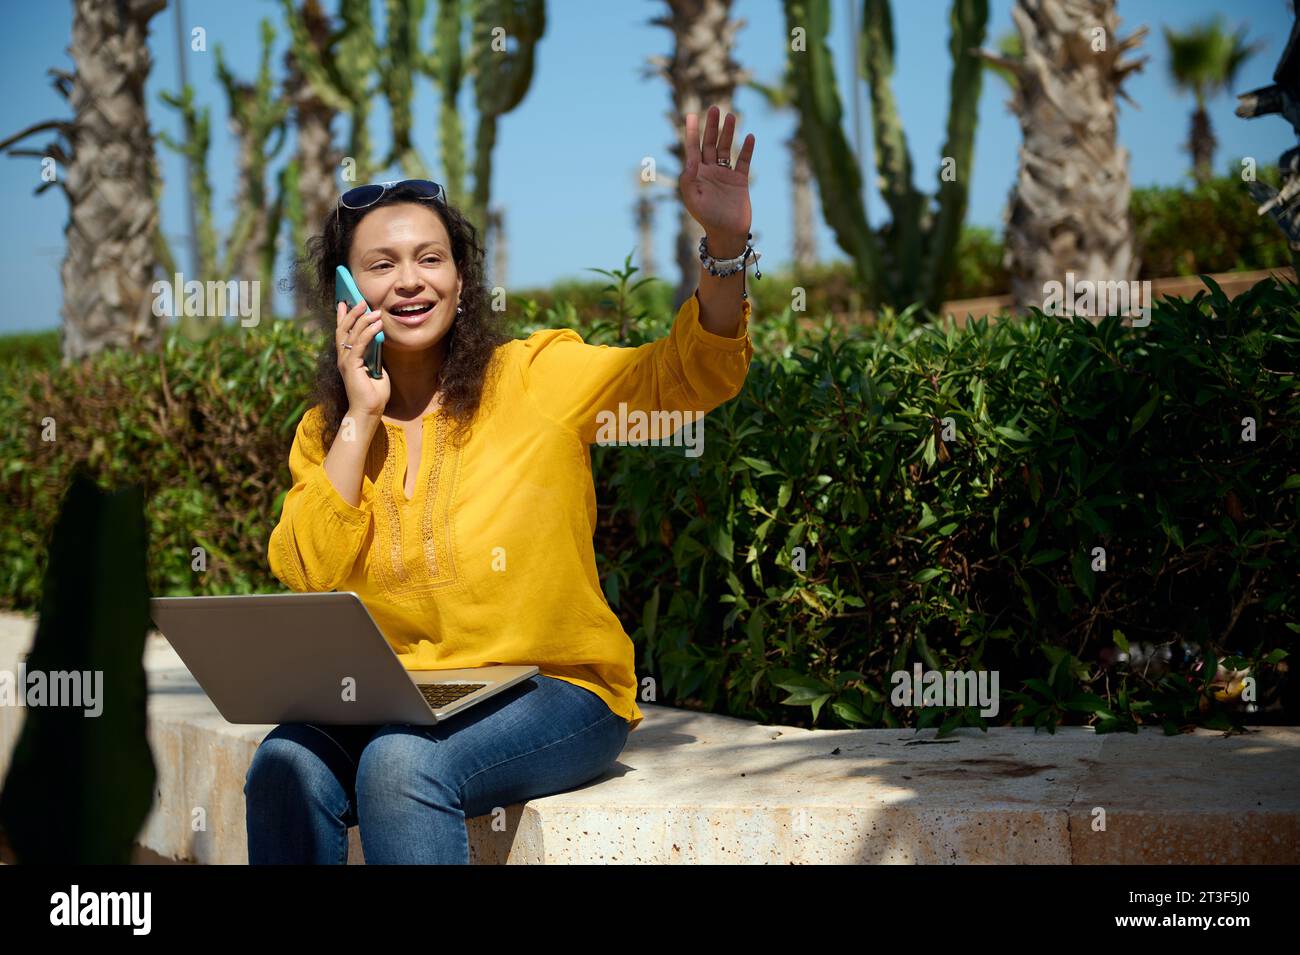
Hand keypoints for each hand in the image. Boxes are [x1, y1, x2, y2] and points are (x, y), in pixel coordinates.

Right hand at [335, 300, 390, 419]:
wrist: (369, 411)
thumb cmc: (373, 393)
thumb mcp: (376, 369)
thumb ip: (374, 355)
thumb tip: (379, 340)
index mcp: (347, 358)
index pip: (342, 333)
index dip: (342, 317)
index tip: (343, 302)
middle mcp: (342, 358)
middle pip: (343, 329)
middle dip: (352, 313)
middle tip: (361, 301)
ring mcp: (345, 362)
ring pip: (351, 334)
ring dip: (363, 320)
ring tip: (373, 310)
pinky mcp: (351, 366)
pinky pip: (360, 345)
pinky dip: (369, 333)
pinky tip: (377, 325)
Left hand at [681, 106, 754, 254]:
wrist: (727, 234)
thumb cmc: (707, 219)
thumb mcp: (693, 200)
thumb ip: (689, 180)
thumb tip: (690, 160)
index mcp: (696, 175)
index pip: (692, 148)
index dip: (691, 132)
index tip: (690, 115)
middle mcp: (710, 171)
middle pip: (711, 144)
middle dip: (712, 126)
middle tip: (714, 108)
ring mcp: (726, 175)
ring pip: (727, 149)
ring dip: (729, 133)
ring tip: (731, 116)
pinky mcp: (740, 181)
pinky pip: (744, 162)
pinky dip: (747, 150)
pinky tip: (749, 137)